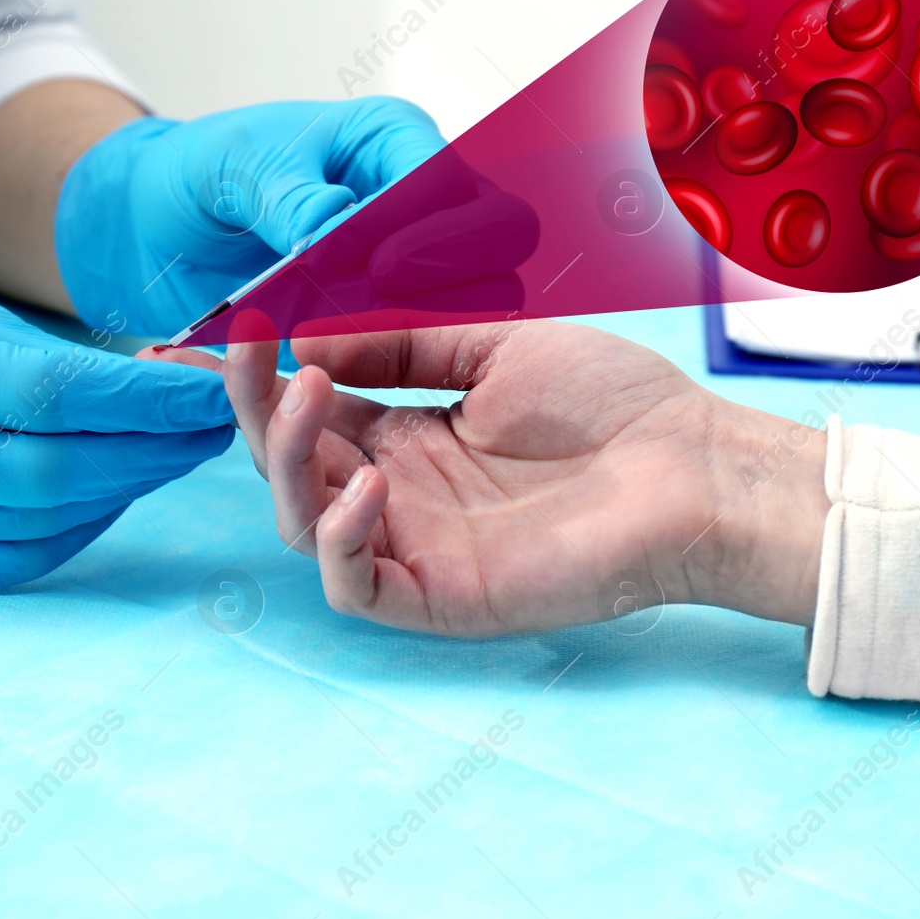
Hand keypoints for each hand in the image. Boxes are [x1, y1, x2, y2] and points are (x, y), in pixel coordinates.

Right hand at [0, 280, 232, 591]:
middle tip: (209, 429)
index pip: (45, 392)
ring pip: (33, 525)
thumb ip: (54, 362)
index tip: (213, 391)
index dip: (144, 401)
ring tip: (168, 455)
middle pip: (47, 472)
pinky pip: (5, 561)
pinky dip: (72, 530)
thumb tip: (175, 393)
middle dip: (147, 454)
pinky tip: (108, 496)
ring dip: (121, 493)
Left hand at [55, 97, 451, 336]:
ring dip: (429, 325)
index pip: (450, 179)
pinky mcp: (392, 321)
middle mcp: (423, 201)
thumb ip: (286, 194)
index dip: (428, 227)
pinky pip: (431, 345)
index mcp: (392, 140)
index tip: (377, 268)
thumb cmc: (198, 172)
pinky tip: (333, 363)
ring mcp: (418, 264)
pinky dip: (395, 359)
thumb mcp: (231, 168)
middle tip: (381, 300)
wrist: (157, 226)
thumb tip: (337, 222)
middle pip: (500, 234)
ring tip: (349, 338)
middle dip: (454, 274)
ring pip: (483, 298)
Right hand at [149, 318, 829, 636]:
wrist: (693, 466)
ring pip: (304, 521)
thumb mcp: (493, 345)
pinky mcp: (442, 596)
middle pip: (290, 463)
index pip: (309, 408)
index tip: (226, 322)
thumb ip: (400, 339)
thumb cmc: (614, 405)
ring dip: (289, 456)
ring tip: (312, 394)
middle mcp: (401, 491)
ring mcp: (417, 545)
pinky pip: (356, 585)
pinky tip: (365, 483)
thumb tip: (306, 332)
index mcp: (408, 433)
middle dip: (257, 404)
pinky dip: (340, 539)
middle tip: (251, 347)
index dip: (258, 372)